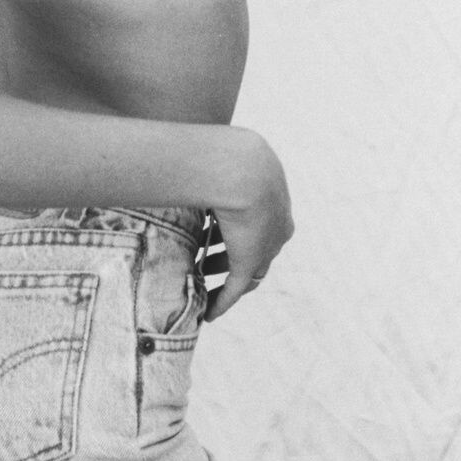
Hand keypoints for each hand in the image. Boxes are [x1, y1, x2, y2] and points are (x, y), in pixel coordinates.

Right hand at [203, 133, 292, 321]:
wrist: (241, 168)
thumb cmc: (226, 154)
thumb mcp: (222, 155)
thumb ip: (207, 158)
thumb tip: (184, 148)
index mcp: (274, 196)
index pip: (260, 221)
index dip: (237, 227)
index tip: (215, 229)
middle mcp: (276, 224)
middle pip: (256, 248)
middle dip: (230, 252)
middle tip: (205, 256)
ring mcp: (265, 246)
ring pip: (247, 269)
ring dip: (222, 274)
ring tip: (199, 276)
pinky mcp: (249, 262)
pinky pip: (236, 289)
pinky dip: (223, 301)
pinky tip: (209, 313)